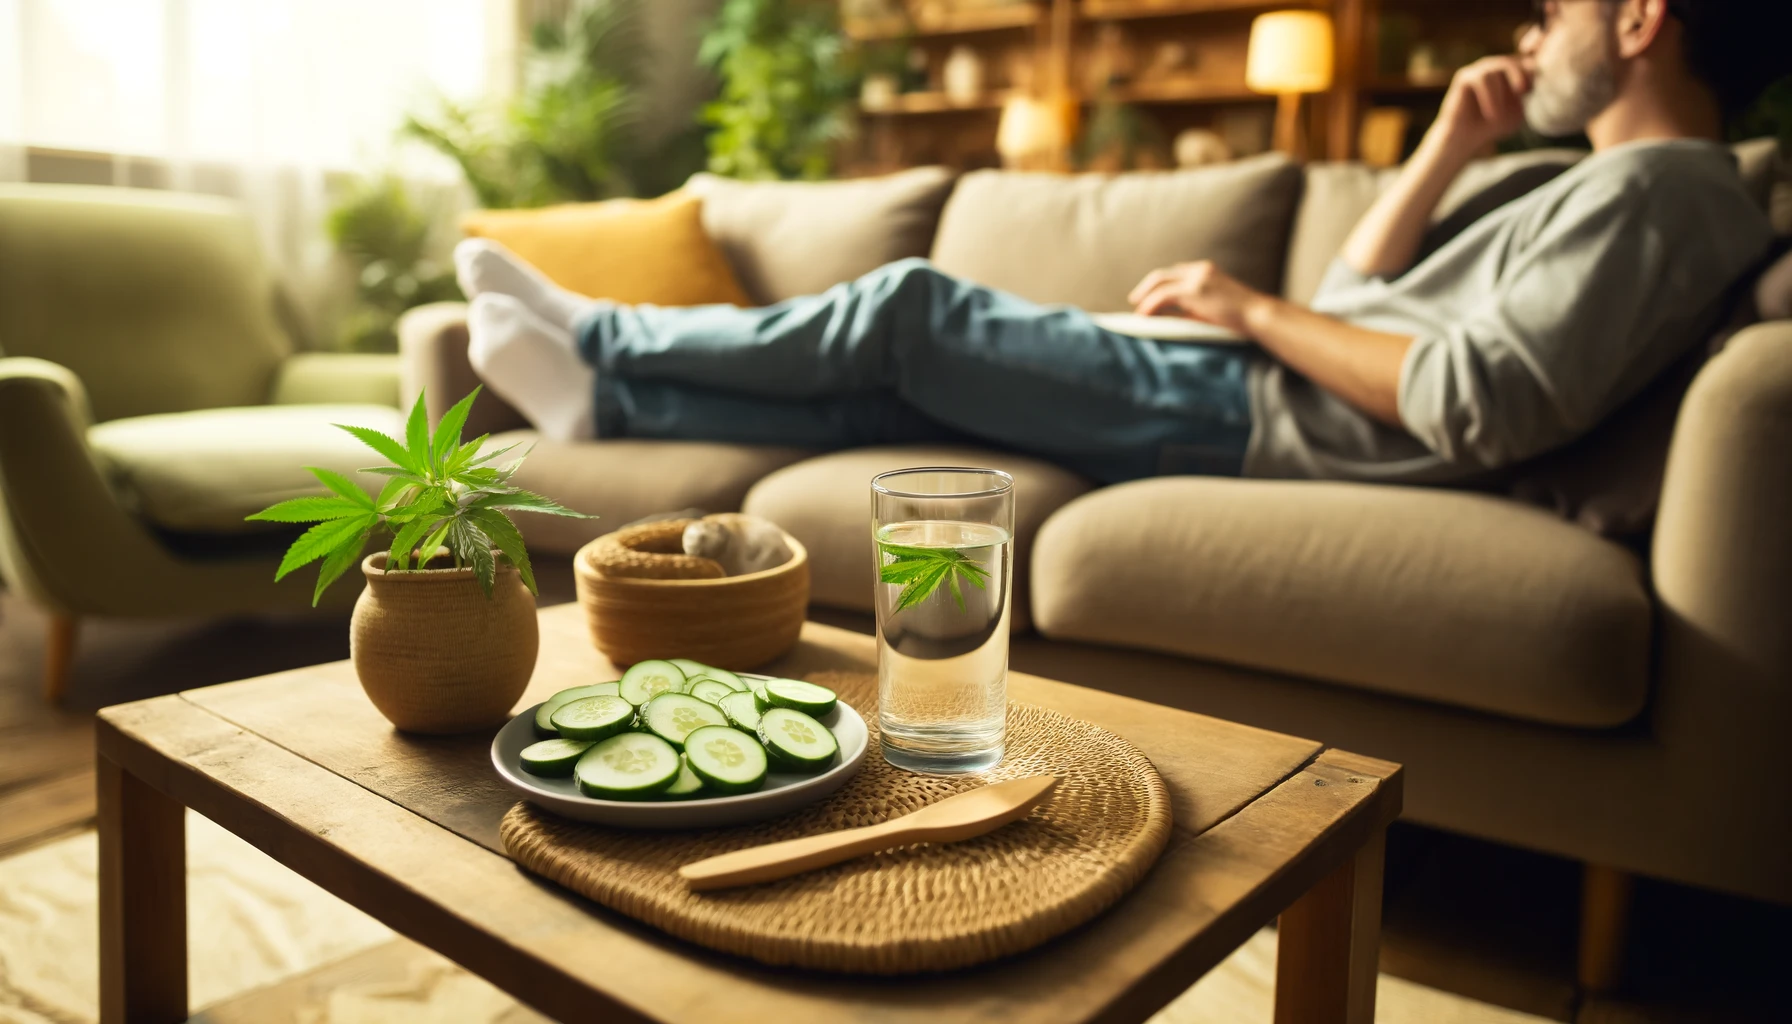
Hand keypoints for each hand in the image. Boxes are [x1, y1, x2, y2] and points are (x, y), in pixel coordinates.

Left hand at [1127, 260, 1267, 333]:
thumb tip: (1166, 316)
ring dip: (1144, 296)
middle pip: (1163, 274)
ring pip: (1160, 282)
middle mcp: (1200, 269)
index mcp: (1205, 271)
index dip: (1159, 285)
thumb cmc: (1239, 318)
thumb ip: (1190, 307)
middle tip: (1134, 300)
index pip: (1175, 273)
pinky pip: (1163, 295)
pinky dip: (1150, 305)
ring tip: (1136, 312)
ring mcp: (1197, 277)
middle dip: (1146, 287)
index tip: (1148, 297)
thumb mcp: (1211, 308)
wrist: (1258, 316)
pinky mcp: (1194, 290)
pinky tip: (1143, 315)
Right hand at [1430, 56, 1529, 154]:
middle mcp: (1495, 67)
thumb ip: (1526, 99)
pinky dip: (1489, 96)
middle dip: (1520, 74)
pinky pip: (1481, 78)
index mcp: (1511, 73)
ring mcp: (1479, 70)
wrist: (1463, 138)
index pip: (1528, 63)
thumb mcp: (1516, 113)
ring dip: (1501, 92)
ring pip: (1497, 68)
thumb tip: (1533, 84)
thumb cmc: (1492, 126)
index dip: (1532, 73)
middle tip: (1523, 91)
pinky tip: (1491, 114)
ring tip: (1498, 116)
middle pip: (1513, 60)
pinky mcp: (1465, 76)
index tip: (1529, 91)